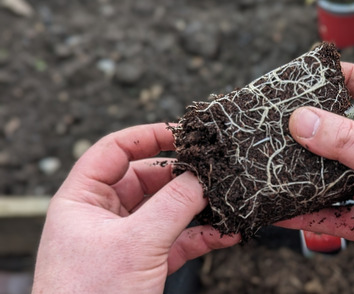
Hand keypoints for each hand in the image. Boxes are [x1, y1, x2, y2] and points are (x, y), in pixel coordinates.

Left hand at [33, 123, 238, 293]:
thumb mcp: (136, 243)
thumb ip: (174, 204)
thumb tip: (204, 176)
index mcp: (82, 200)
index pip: (114, 150)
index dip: (148, 136)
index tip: (184, 133)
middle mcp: (102, 215)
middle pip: (148, 178)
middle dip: (184, 176)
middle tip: (216, 171)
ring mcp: (125, 240)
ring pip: (168, 210)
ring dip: (198, 207)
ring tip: (227, 200)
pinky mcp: (145, 264)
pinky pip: (179, 239)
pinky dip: (203, 235)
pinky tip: (228, 233)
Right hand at [280, 63, 353, 292]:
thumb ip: (348, 141)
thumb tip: (304, 119)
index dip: (353, 78)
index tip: (319, 74)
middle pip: (350, 134)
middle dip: (319, 130)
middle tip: (284, 122)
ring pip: (337, 176)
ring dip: (310, 173)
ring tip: (277, 164)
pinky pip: (333, 214)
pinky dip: (310, 213)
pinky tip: (285, 209)